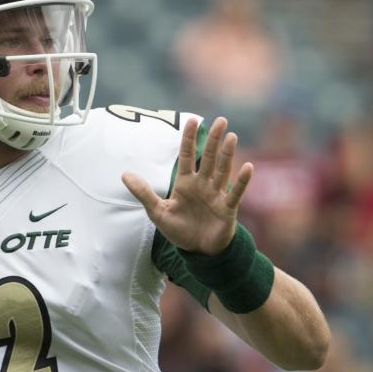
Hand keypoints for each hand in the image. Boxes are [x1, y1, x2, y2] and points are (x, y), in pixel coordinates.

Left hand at [122, 116, 252, 254]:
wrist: (198, 251)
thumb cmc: (179, 230)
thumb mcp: (158, 212)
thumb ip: (144, 193)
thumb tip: (124, 174)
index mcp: (185, 183)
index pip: (187, 156)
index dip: (188, 139)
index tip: (191, 120)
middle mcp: (203, 185)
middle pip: (209, 158)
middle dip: (213, 139)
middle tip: (221, 120)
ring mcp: (216, 195)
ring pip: (222, 170)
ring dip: (227, 154)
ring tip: (231, 136)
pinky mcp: (227, 208)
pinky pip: (235, 192)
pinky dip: (241, 181)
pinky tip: (247, 167)